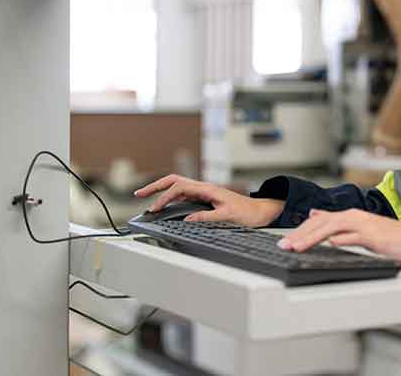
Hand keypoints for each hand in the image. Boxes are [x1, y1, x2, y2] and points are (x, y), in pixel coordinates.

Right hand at [133, 174, 283, 227]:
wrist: (260, 212)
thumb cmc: (248, 212)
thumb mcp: (228, 217)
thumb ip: (207, 217)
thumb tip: (187, 219)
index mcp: (208, 189)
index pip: (180, 187)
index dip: (165, 197)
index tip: (155, 209)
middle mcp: (204, 188)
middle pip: (175, 181)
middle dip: (156, 186)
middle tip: (139, 194)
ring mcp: (204, 192)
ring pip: (178, 187)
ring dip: (161, 191)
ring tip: (146, 199)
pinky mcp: (205, 198)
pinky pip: (183, 195)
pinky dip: (170, 198)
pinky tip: (164, 205)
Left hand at [277, 208, 400, 263]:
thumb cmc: (392, 240)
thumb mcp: (363, 234)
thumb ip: (344, 230)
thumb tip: (323, 224)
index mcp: (351, 216)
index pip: (319, 221)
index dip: (300, 230)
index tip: (285, 242)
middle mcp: (355, 217)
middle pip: (321, 223)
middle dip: (300, 234)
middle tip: (283, 246)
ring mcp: (364, 225)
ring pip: (332, 227)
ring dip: (312, 237)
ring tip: (296, 247)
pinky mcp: (374, 236)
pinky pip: (353, 236)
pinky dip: (340, 239)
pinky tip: (328, 244)